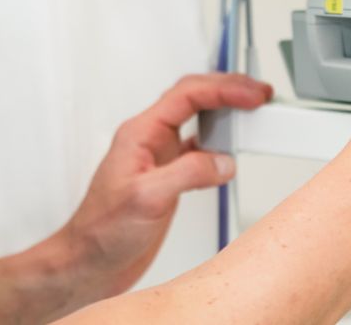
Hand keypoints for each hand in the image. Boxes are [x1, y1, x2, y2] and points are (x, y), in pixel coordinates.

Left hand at [59, 73, 272, 297]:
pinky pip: (198, 147)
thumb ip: (187, 175)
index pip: (186, 95)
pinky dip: (219, 142)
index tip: (251, 94)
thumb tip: (222, 160)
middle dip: (228, 89)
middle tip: (259, 94)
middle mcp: (150, 140)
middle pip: (193, 97)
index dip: (222, 88)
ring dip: (224, 112)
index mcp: (140, 133)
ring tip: (250, 112)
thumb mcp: (147, 199)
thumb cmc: (102, 230)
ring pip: (196, 119)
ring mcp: (159, 158)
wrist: (91, 261)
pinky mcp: (168, 178)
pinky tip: (231, 149)